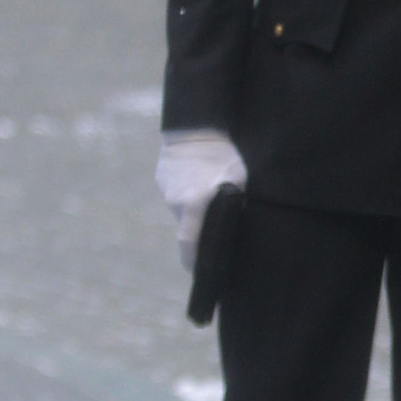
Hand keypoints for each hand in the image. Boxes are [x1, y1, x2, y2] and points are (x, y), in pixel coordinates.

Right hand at [156, 130, 247, 269]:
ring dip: (195, 210)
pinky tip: (200, 184)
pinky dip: (188, 195)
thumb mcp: (238, 181)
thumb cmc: (222, 154)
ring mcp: (167, 191)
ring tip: (208, 200)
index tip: (197, 274)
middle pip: (188, 228)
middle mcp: (177, 202)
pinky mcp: (162, 180)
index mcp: (194, 205)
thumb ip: (234, 204)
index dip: (192, 261)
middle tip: (212, 237)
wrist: (194, 127)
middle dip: (199, 234)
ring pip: (182, 210)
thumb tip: (236, 226)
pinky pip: (177, 195)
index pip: (189, 243)